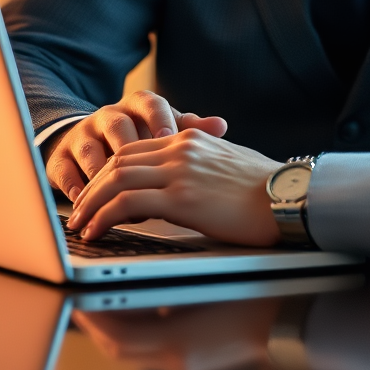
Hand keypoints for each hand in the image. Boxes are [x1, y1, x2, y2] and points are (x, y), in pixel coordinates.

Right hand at [44, 90, 227, 201]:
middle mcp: (108, 116)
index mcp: (137, 105)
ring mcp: (83, 135)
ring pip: (90, 149)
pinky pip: (65, 172)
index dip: (159, 119)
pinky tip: (88, 203)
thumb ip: (191, 129)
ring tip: (119, 198)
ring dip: (104, 174)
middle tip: (144, 174)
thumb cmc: (143, 138)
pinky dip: (76, 188)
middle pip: (117, 125)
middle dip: (129, 150)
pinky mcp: (61, 158)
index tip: (170, 137)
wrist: (97, 143)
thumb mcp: (167, 130)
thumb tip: (222, 125)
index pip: (149, 103)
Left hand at [65, 129, 280, 246]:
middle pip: (119, 160)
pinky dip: (104, 216)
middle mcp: (181, 147)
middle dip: (93, 186)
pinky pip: (126, 203)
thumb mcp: (231, 163)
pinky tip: (96, 231)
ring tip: (80, 224)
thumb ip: (204, 164)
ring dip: (91, 202)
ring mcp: (180, 169)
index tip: (97, 192)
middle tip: (78, 210)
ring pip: (115, 178)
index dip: (110, 171)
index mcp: (191, 138)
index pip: (136, 149)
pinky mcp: (181, 195)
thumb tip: (193, 181)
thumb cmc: (267, 188)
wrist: (290, 196)